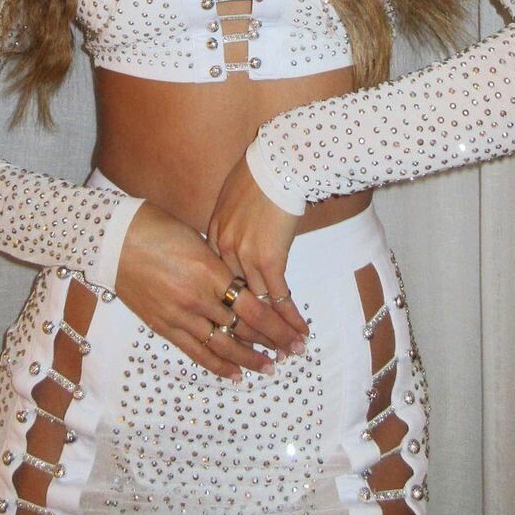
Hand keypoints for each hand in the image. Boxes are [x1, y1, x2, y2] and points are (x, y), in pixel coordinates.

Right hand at [115, 200, 308, 381]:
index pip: (255, 307)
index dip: (278, 325)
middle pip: (244, 329)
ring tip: (269, 368)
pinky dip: (217, 365)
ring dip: (249, 359)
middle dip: (272, 343)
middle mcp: (200, 297)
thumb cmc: (157, 228)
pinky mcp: (163, 326)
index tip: (296, 334)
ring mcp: (180, 315)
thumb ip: (220, 264)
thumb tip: (241, 282)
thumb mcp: (199, 239)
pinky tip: (235, 374)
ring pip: (223, 345)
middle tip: (291, 353)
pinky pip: (195, 351)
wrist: (114, 239)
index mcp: (212, 270)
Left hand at [204, 154, 309, 340]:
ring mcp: (244, 256)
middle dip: (250, 329)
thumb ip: (234, 217)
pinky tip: (300, 331)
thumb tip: (242, 224)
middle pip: (234, 298)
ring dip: (275, 330)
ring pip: (257, 303)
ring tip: (286, 351)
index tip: (240, 321)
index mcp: (213, 233)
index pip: (220, 279)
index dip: (232, 303)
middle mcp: (223, 249)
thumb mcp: (235, 193)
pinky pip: (278, 296)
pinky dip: (290, 317)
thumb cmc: (261, 171)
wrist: (278, 163)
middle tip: (263, 351)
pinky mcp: (267, 258)